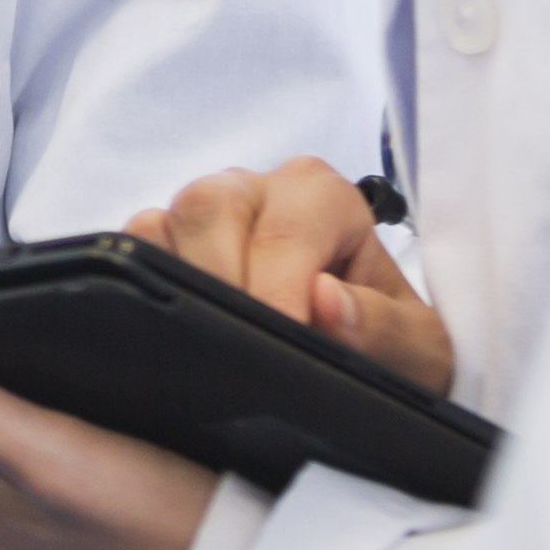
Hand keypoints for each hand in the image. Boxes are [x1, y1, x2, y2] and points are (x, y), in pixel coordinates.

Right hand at [131, 156, 455, 390]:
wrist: (362, 360)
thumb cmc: (387, 346)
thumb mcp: (418, 354)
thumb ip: (385, 328)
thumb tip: (326, 301)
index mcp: (320, 196)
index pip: (285, 228)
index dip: (278, 292)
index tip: (283, 345)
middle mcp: (254, 189)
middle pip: (209, 208)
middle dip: (224, 288)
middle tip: (243, 355)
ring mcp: (200, 212)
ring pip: (160, 224)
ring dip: (181, 291)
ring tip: (216, 350)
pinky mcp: (163, 242)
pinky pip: (131, 247)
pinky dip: (148, 290)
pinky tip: (183, 335)